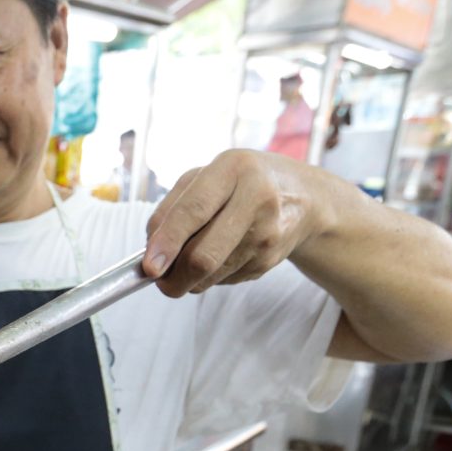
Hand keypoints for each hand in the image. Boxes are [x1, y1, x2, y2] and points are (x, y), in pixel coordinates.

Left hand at [144, 150, 313, 298]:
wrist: (303, 197)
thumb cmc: (239, 184)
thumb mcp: (205, 177)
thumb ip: (171, 208)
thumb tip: (151, 250)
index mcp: (233, 170)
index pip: (193, 212)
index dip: (168, 242)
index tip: (149, 268)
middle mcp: (256, 200)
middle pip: (204, 256)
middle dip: (173, 277)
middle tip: (157, 277)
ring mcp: (267, 234)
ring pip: (211, 275)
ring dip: (187, 277)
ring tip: (186, 259)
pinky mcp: (270, 260)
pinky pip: (224, 280)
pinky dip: (209, 276)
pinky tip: (219, 254)